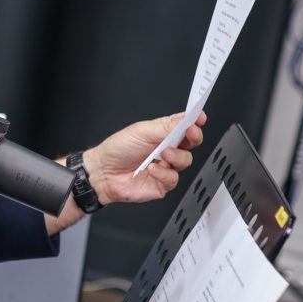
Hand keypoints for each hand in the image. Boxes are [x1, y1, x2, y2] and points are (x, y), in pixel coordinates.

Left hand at [84, 111, 206, 205]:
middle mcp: (166, 148)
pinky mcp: (163, 183)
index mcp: (162, 132)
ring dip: (176, 156)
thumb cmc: (117, 150)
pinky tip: (152, 169)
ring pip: (186, 161)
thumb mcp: (142, 131)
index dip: (194, 120)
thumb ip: (166, 127)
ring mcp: (166, 166)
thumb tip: (185, 120)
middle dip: (193, 137)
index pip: (184, 124)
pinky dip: (164, 173)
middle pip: (191, 142)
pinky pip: (174, 178)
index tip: (199, 118)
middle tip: (189, 133)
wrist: (102, 173)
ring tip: (162, 154)